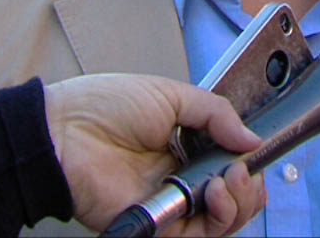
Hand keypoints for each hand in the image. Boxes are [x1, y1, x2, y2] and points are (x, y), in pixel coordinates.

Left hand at [43, 74, 266, 234]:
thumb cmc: (105, 106)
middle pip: (233, 198)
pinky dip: (218, 219)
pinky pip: (199, 236)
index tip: (257, 152)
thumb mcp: (170, 95)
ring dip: (239, 203)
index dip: (249, 164)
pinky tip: (217, 193)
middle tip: (244, 170)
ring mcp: (171, 205)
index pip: (230, 165)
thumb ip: (216, 114)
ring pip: (223, 222)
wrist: (63, 132)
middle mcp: (181, 178)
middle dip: (250, 187)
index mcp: (185, 146)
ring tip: (230, 180)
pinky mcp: (158, 227)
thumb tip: (253, 139)